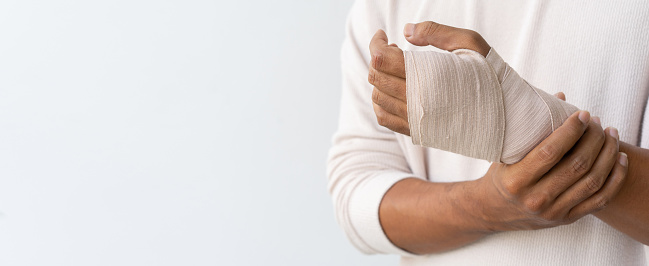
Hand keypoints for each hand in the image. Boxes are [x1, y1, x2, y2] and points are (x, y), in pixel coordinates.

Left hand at [368, 21, 490, 134]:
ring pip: (377, 97)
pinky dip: (381, 103)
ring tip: (397, 68)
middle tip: (395, 49)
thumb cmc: (490, 75)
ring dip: (380, 79)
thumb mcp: (469, 43)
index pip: (381, 58)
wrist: (504, 116)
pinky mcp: (416, 131)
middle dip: (378, 58)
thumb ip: (436, 32)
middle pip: (376, 76)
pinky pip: (384, 118)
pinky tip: (393, 90)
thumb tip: (406, 31)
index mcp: (427, 76)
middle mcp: (415, 101)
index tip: (384, 35)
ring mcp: (414, 119)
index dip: (376, 43)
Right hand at [472, 111, 627, 230]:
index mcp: (516, 180)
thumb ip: (531, 128)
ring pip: (592, 181)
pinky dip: (616, 178)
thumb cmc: (501, 176)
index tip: (582, 114)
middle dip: (594, 139)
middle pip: (577, 165)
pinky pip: (600, 199)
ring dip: (608, 154)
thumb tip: (560, 96)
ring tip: (611, 135)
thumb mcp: (505, 154)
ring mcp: (553, 211)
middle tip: (597, 122)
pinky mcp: (567, 219)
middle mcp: (535, 198)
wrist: (493, 211)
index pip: (550, 152)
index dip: (571, 131)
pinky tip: (621, 159)